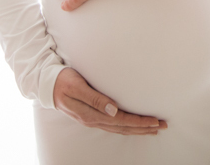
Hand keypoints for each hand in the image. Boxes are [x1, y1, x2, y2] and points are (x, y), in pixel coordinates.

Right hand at [52, 68, 166, 134]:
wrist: (47, 85)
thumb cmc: (63, 81)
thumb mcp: (77, 86)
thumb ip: (94, 98)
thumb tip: (113, 110)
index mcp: (91, 114)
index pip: (122, 121)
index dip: (139, 122)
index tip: (155, 121)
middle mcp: (93, 120)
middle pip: (124, 128)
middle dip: (144, 128)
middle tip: (163, 126)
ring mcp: (92, 119)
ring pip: (120, 128)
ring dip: (137, 129)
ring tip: (153, 128)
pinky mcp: (92, 115)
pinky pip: (113, 125)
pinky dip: (126, 127)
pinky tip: (133, 126)